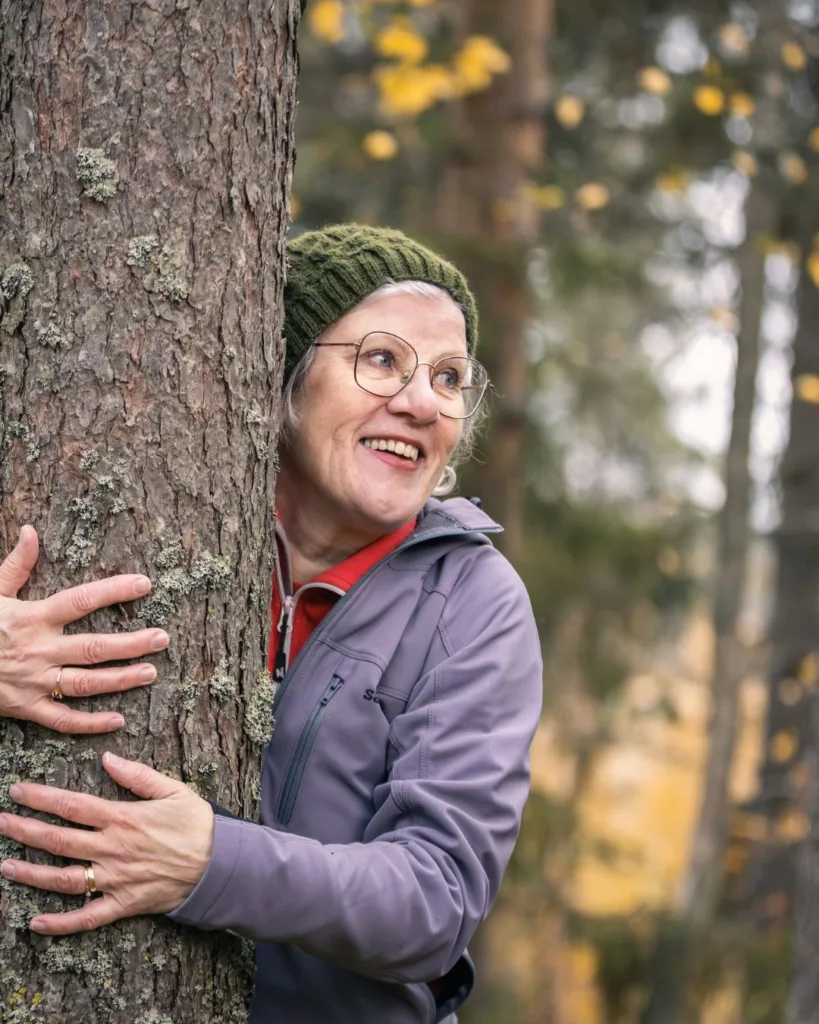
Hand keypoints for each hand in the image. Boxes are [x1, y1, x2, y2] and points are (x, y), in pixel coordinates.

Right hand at [0, 525, 169, 732]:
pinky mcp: (26, 708)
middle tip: (162, 638)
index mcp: (33, 617)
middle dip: (131, 643)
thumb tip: (31, 532)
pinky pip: (61, 719)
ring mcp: (34, 681)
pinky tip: (117, 720)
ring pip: (85, 683)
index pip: (82, 600)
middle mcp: (38, 650)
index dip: (115, 591)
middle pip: (93, 647)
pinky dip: (88, 723)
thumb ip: (16, 565)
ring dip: (120, 679)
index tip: (145, 584)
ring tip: (150, 672)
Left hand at [0, 752, 214, 933]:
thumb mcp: (173, 790)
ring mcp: (115, 879)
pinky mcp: (123, 904)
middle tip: (1, 822)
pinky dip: (59, 924)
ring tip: (5, 866)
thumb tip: (107, 758)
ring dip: (30, 873)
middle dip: (24, 831)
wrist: (219, 864)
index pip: (73, 806)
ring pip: (63, 879)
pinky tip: (34, 923)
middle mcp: (113, 849)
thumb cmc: (197, 824)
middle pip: (58, 840)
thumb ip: (138, 775)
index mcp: (123, 818)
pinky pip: (86, 918)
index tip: (19, 791)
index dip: (42, 798)